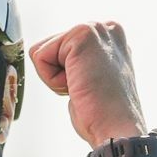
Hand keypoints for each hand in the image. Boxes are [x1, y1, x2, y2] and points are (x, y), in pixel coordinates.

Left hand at [28, 22, 147, 146]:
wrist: (116, 128)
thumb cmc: (104, 114)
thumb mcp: (93, 79)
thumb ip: (81, 64)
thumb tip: (67, 65)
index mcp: (110, 39)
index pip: (60, 50)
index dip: (65, 75)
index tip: (90, 87)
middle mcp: (106, 29)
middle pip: (49, 48)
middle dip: (58, 74)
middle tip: (85, 89)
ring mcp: (96, 29)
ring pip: (42, 52)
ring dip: (55, 78)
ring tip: (84, 86)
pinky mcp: (82, 35)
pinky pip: (40, 57)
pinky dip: (52, 79)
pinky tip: (79, 85)